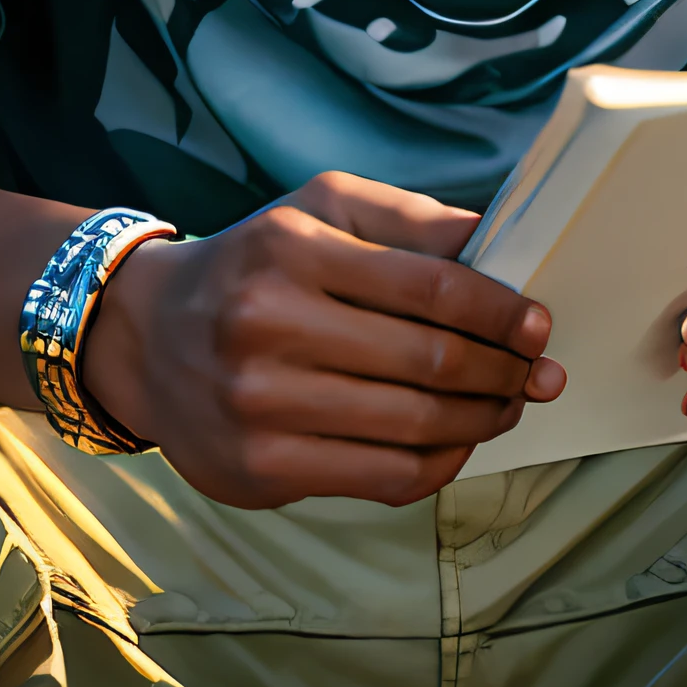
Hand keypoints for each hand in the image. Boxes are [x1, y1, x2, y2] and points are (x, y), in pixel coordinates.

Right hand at [88, 170, 562, 507]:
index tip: (538, 325)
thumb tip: (499, 245)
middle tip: (538, 374)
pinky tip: (458, 443)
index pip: (433, 287)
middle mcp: (267, 324)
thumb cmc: (255, 265)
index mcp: (291, 248)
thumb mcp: (319, 209)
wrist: (147, 336)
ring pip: (416, 426)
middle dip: (504, 371)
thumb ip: (409, 219)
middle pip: (431, 361)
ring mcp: (260, 403)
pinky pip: (385, 477)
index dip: (502, 313)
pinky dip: (442, 463)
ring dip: (483, 419)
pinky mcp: (260, 467)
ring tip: (508, 405)